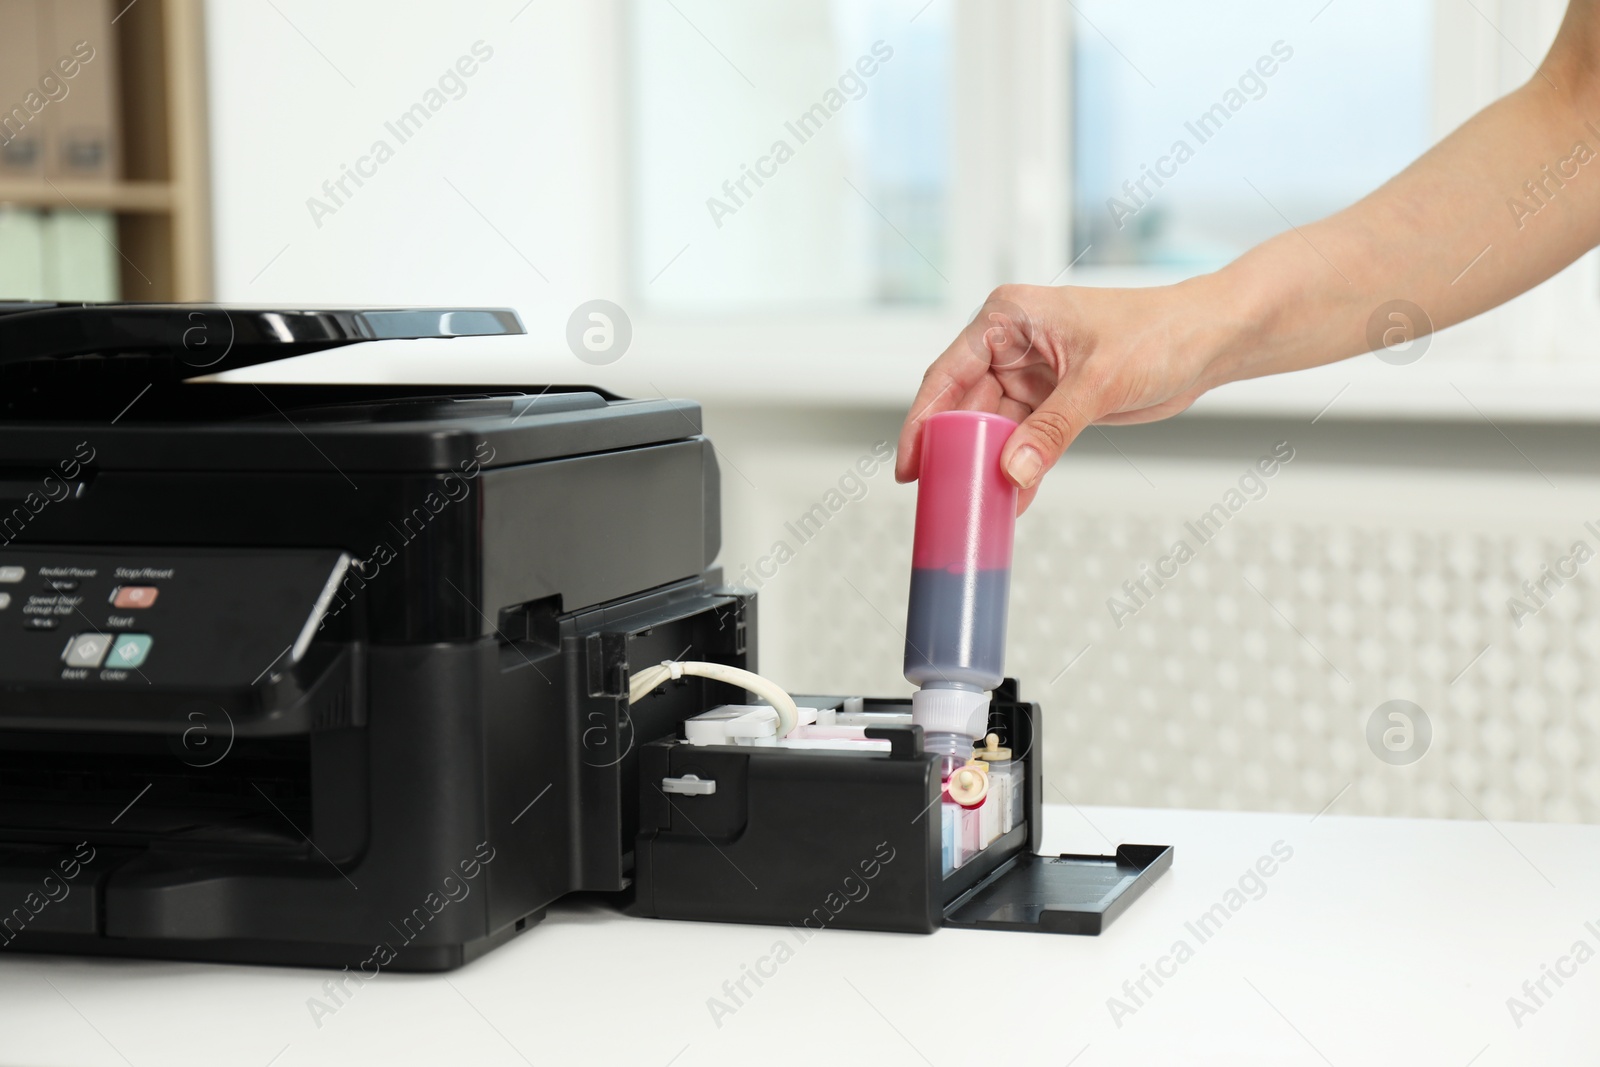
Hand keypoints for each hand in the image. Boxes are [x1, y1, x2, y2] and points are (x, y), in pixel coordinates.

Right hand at [895, 279, 1238, 512]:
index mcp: (1007, 318)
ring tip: (976, 505)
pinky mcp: (1051, 401)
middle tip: (940, 495)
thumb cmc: (1159, 333)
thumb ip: (1052, 429)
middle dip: (955, 451)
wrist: (1208, 341)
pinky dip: (1018, 469)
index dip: (923, 420)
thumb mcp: (1099, 382)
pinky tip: (1013, 499)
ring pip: (991, 428)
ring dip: (987, 465)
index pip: (948, 373)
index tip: (910, 464)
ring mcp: (1030, 374)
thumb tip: (1012, 472)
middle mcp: (1010, 344)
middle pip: (963, 406)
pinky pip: (1022, 441)